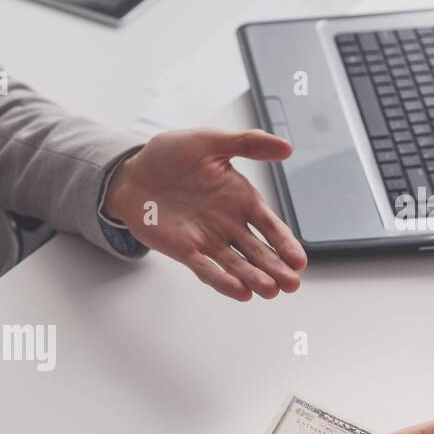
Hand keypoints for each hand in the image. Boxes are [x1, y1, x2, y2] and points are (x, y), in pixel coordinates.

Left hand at [104, 128, 306, 301]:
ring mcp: (207, 239)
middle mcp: (229, 224)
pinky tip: (239, 292)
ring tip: (270, 291)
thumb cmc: (171, 155)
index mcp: (241, 199)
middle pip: (258, 251)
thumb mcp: (210, 141)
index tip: (299, 260)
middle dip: (275, 268)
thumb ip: (247, 144)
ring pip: (236, 264)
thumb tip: (287, 147)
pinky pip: (205, 268)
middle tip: (292, 284)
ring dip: (253, 278)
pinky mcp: (185, 250)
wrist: (133, 172)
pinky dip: (221, 280)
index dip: (285, 243)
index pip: (270, 226)